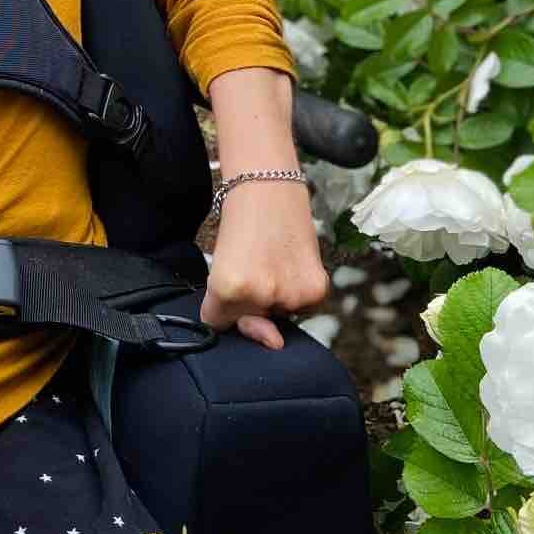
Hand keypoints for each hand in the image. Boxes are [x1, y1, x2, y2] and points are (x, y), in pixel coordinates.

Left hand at [200, 178, 328, 350]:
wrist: (268, 190)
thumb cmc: (240, 227)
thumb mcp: (221, 267)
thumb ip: (234, 312)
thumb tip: (276, 344)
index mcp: (227, 289)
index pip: (216, 323)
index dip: (221, 304)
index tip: (228, 280)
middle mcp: (260, 295)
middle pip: (248, 322)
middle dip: (247, 304)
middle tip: (252, 266)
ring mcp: (291, 294)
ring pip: (277, 317)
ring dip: (274, 300)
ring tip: (272, 262)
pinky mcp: (316, 290)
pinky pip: (302, 310)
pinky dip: (297, 295)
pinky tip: (290, 266)